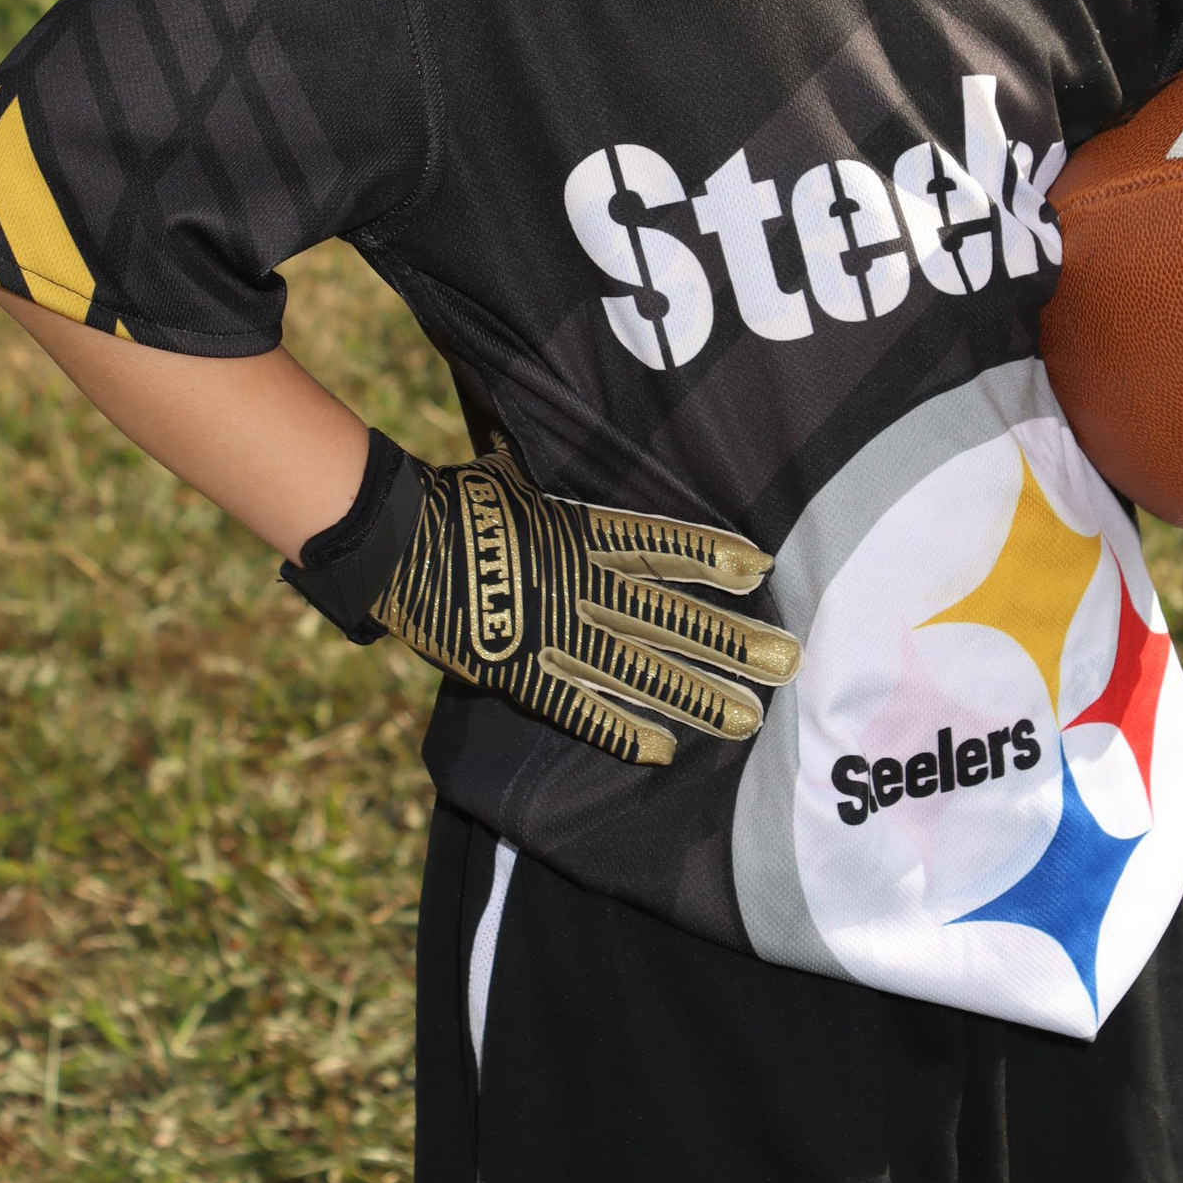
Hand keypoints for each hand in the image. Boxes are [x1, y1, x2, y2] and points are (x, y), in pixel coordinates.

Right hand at [282, 430, 798, 764]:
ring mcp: (553, 632)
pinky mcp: (522, 672)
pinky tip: (664, 750)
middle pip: (669, 615)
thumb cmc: (458, 497)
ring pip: (639, 668)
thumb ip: (562, 471)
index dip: (711, 555)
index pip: (662, 543)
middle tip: (788, 660)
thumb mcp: (518, 469)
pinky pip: (580, 708)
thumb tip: (583, 432)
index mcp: (580, 528)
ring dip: (697, 694)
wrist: (394, 543)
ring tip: (748, 717)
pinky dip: (621, 729)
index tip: (761, 567)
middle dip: (731, 640)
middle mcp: (580, 582)